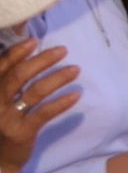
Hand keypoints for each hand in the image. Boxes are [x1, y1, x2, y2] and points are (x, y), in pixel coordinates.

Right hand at [0, 39, 80, 172]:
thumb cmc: (0, 124)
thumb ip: (6, 84)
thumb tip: (24, 56)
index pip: (0, 68)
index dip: (16, 53)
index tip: (34, 41)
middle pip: (18, 76)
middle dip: (42, 60)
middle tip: (62, 50)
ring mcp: (6, 118)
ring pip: (34, 92)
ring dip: (57, 78)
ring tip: (75, 69)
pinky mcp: (21, 132)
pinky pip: (44, 113)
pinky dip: (61, 103)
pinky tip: (76, 95)